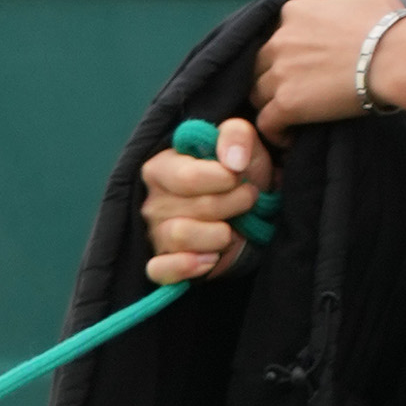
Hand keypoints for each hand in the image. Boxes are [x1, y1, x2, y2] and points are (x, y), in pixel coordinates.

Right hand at [141, 117, 275, 281]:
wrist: (252, 213)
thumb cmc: (241, 175)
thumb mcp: (244, 145)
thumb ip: (236, 136)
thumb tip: (232, 161)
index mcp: (162, 166)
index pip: (185, 177)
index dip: (222, 179)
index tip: (239, 175)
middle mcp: (153, 199)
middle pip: (195, 208)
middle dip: (233, 204)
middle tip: (248, 199)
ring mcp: (155, 232)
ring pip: (182, 237)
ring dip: (220, 235)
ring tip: (232, 228)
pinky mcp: (162, 262)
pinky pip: (160, 270)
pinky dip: (186, 267)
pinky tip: (210, 259)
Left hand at [252, 0, 405, 136]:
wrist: (398, 58)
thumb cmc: (389, 25)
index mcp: (294, 12)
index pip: (273, 35)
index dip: (286, 53)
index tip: (303, 66)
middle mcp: (280, 39)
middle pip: (260, 64)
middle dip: (273, 78)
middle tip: (297, 94)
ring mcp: (281, 71)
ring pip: (258, 93)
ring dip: (271, 105)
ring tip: (292, 118)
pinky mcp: (287, 103)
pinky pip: (267, 122)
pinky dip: (275, 132)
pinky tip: (290, 136)